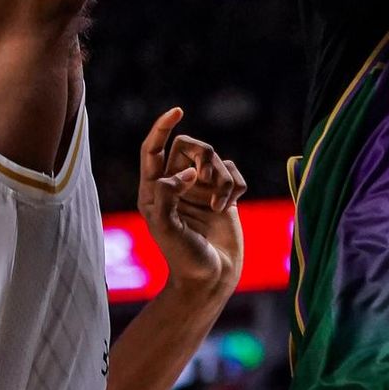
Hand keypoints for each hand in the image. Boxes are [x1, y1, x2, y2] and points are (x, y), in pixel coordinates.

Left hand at [137, 108, 244, 299]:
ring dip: (222, 179)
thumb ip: (168, 194)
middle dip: (205, 158)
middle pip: (191, 147)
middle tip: (205, 179)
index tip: (177, 112)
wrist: (212, 277)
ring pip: (216, 159)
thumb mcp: (167, 227)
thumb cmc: (185, 257)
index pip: (153, 149)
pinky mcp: (223, 195)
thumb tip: (186, 172)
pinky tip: (229, 206)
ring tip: (219, 206)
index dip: (162, 127)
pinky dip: (235, 186)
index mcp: (154, 190)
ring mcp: (201, 190)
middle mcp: (176, 185)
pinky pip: (234, 172)